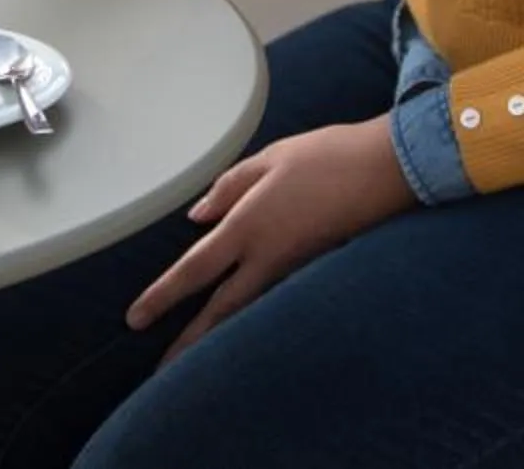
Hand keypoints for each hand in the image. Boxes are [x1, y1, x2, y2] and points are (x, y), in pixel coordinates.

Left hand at [126, 117, 416, 362]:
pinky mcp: (314, 266)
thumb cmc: (328, 156)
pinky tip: (244, 319)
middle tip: (164, 368)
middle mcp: (268, 254)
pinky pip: (275, 295)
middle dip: (191, 340)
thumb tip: (197, 217)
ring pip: (248, 307)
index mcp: (248, 223)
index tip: (136, 318)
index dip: (163, 295)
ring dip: (221, 332)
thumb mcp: (271, 159)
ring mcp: (294, 266)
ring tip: (198, 354)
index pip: (195, 268)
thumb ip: (229, 188)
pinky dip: (254, 313)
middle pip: (221, 308)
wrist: (388, 170)